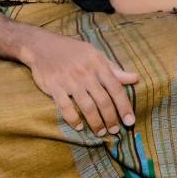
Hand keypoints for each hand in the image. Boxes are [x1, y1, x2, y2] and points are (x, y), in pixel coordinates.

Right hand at [21, 31, 137, 136]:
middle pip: (103, 101)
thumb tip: (135, 78)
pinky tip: (79, 126)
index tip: (130, 121)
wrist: (41, 45)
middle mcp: (85, 72)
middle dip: (111, 119)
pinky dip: (74, 120)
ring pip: (87, 107)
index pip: (116, 88)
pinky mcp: (54, 87)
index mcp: (97, 63)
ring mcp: (69, 80)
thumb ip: (113, 69)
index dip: (124, 107)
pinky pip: (66, 108)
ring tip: (100, 131)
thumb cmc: (71, 50)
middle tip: (114, 130)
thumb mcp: (94, 54)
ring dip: (96, 123)